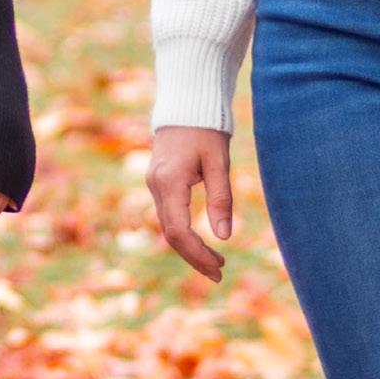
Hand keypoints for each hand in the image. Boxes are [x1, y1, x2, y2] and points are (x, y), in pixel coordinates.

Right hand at [146, 125, 232, 280]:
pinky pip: (168, 216)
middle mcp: (156, 186)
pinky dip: (184, 234)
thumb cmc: (206, 130)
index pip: (179, 230)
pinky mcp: (158, 183)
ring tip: (215, 263)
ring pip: (168, 227)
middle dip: (194, 257)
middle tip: (219, 273)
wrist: (186, 105)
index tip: (219, 267)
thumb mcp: (219, 162)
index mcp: (170, 182)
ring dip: (189, 248)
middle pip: (171, 234)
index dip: (197, 253)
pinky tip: (201, 243)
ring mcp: (154, 185)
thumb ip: (221, 198)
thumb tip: (225, 236)